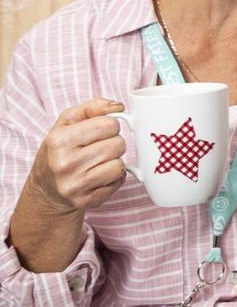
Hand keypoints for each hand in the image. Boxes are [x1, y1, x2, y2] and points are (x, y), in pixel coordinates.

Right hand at [24, 98, 127, 214]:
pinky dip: (114, 177)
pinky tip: (98, 176)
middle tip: (99, 148)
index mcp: (59, 140)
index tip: (100, 131)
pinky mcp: (87, 200)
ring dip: (114, 161)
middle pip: (117, 144)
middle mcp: (64, 163)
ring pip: (120, 164)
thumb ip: (92, 108)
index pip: (108, 124)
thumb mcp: (67, 123)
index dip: (109, 126)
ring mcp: (75, 184)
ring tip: (98, 162)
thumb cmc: (60, 150)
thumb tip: (118, 107)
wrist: (47, 190)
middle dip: (113, 143)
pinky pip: (118, 181)